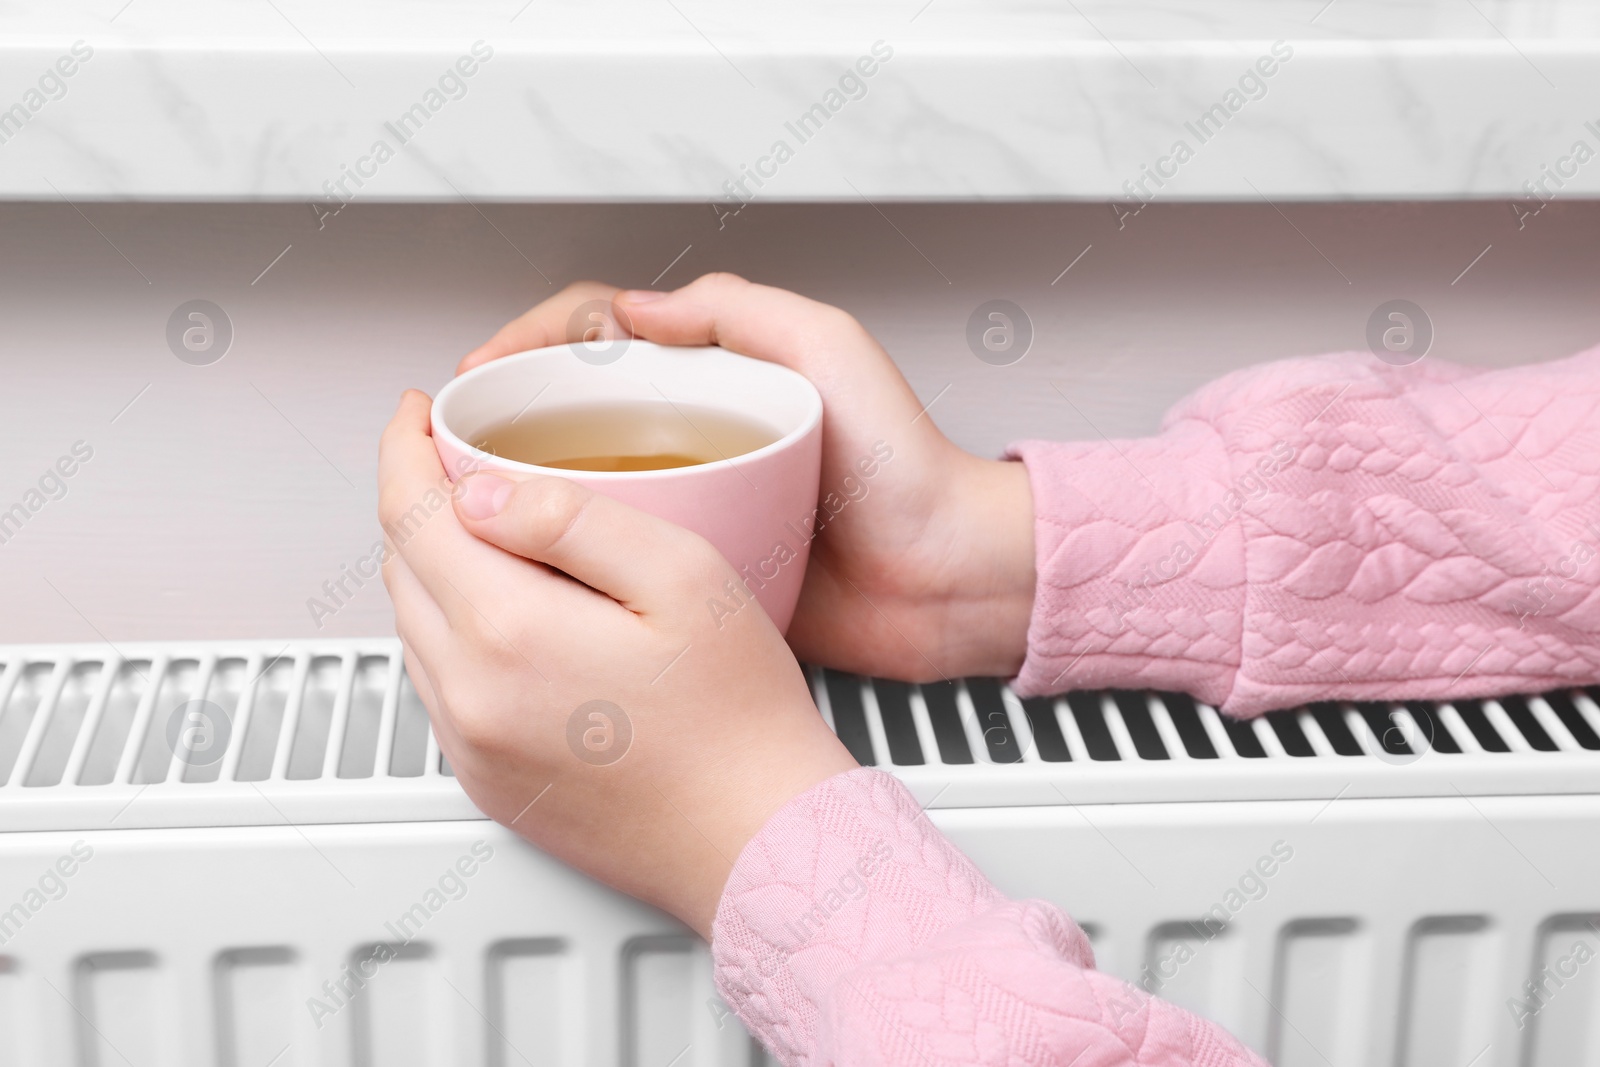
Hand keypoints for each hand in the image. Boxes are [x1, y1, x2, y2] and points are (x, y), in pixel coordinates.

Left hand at [378, 391, 856, 936]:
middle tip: (463, 463)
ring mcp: (472, 746)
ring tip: (494, 536)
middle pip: (402, 566)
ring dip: (435, 568)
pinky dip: (454, 633)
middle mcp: (470, 694)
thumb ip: (573, 520)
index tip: (418, 414)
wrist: (757, 840)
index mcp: (508, 631)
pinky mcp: (486, 782)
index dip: (405, 447)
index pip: (411, 512)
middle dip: (418, 501)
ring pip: (414, 626)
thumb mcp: (683, 577)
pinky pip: (439, 686)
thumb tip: (480, 491)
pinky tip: (515, 621)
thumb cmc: (740, 719)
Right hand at [458, 274, 1035, 681]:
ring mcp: (692, 501)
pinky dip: (569, 550)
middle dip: (506, 416)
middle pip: (574, 409)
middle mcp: (695, 433)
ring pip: (584, 482)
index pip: (598, 337)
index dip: (529, 345)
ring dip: (523, 486)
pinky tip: (535, 561)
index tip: (482, 374)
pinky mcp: (695, 568)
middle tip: (457, 442)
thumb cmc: (906, 466)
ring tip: (475, 500)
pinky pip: (616, 552)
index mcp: (717, 374)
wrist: (945, 582)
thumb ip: (740, 309)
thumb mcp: (830, 350)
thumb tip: (631, 310)